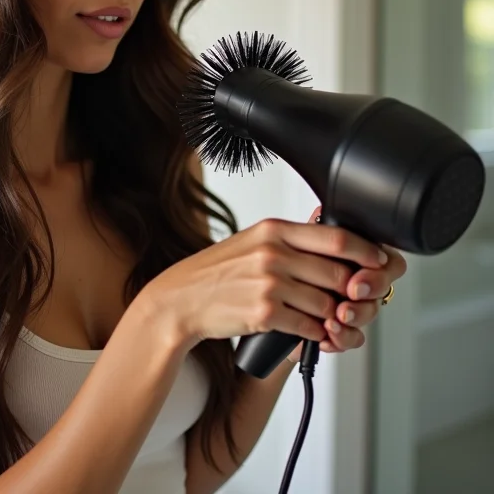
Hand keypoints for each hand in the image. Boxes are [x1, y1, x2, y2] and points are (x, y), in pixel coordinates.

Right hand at [143, 207, 394, 351]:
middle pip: (338, 273)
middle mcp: (273, 253)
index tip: (380, 261)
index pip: (336, 237)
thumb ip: (290, 240)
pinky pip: (309, 327)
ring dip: (332, 316)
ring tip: (325, 318)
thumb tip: (337, 243)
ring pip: (327, 303)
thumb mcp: (252, 241)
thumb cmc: (218, 271)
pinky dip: (315, 333)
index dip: (367, 251)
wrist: (182, 299)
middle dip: (352, 292)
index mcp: (274, 229)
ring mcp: (269, 283)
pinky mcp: (264, 313)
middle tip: (352, 299)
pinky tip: (307, 329)